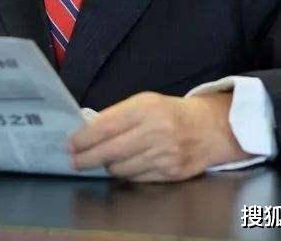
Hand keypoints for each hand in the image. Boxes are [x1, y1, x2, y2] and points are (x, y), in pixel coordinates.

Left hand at [68, 91, 247, 181]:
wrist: (210, 127)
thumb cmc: (169, 113)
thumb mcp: (144, 103)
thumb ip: (117, 116)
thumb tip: (87, 133)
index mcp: (145, 108)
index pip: (106, 126)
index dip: (84, 138)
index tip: (70, 144)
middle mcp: (156, 131)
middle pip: (111, 151)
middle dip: (87, 158)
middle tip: (74, 161)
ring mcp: (165, 154)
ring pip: (122, 168)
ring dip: (107, 166)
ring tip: (102, 160)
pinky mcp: (172, 173)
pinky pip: (137, 178)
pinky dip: (126, 174)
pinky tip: (123, 167)